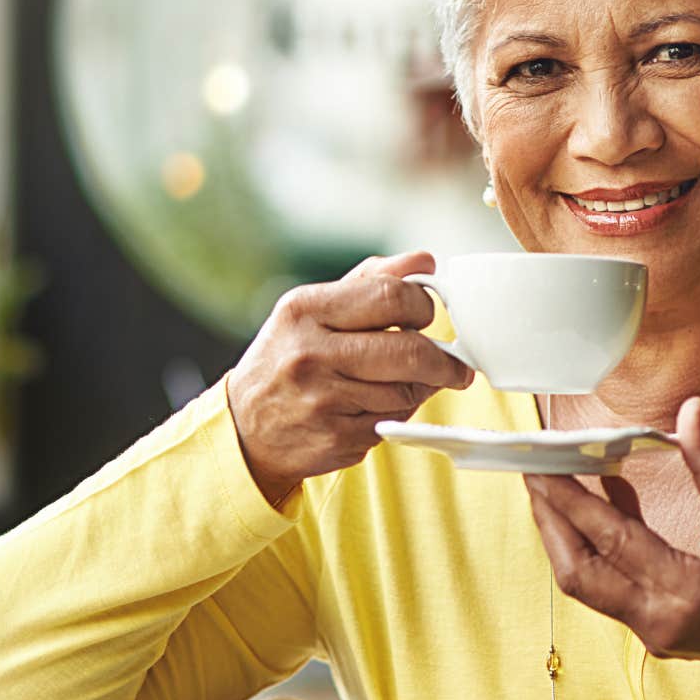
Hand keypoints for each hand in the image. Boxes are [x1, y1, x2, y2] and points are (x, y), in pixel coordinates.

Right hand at [228, 252, 474, 503]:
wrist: (246, 427)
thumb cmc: (288, 357)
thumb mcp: (314, 309)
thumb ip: (371, 281)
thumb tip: (425, 261)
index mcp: (305, 310)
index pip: (392, 296)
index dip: (423, 305)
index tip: (427, 315)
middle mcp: (311, 354)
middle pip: (411, 351)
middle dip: (444, 360)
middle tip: (453, 364)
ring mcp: (324, 401)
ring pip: (409, 391)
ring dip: (420, 388)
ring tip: (401, 382)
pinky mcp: (337, 438)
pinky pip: (394, 421)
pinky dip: (397, 414)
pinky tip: (374, 406)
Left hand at [523, 396, 699, 675]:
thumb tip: (691, 410)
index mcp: (682, 590)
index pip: (608, 538)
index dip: (568, 498)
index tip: (539, 464)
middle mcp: (656, 618)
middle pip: (577, 572)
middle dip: (550, 521)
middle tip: (533, 473)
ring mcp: (652, 631)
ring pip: (587, 585)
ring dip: (567, 537)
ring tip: (555, 487)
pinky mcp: (655, 632)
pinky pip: (609, 589)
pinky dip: (597, 550)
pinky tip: (603, 507)